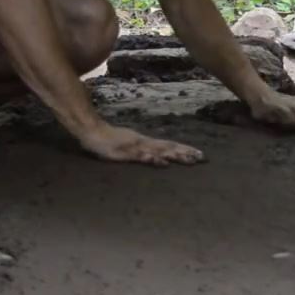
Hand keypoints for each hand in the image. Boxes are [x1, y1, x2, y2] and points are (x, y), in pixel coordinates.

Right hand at [78, 123, 204, 165]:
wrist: (91, 132)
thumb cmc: (109, 141)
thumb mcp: (129, 146)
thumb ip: (143, 151)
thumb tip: (159, 157)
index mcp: (146, 142)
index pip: (169, 145)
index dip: (184, 149)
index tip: (200, 155)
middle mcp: (144, 142)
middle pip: (168, 147)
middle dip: (185, 152)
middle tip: (202, 158)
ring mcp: (135, 146)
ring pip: (158, 151)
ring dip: (174, 155)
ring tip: (188, 160)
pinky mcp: (125, 153)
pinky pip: (140, 156)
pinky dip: (151, 159)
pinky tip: (161, 163)